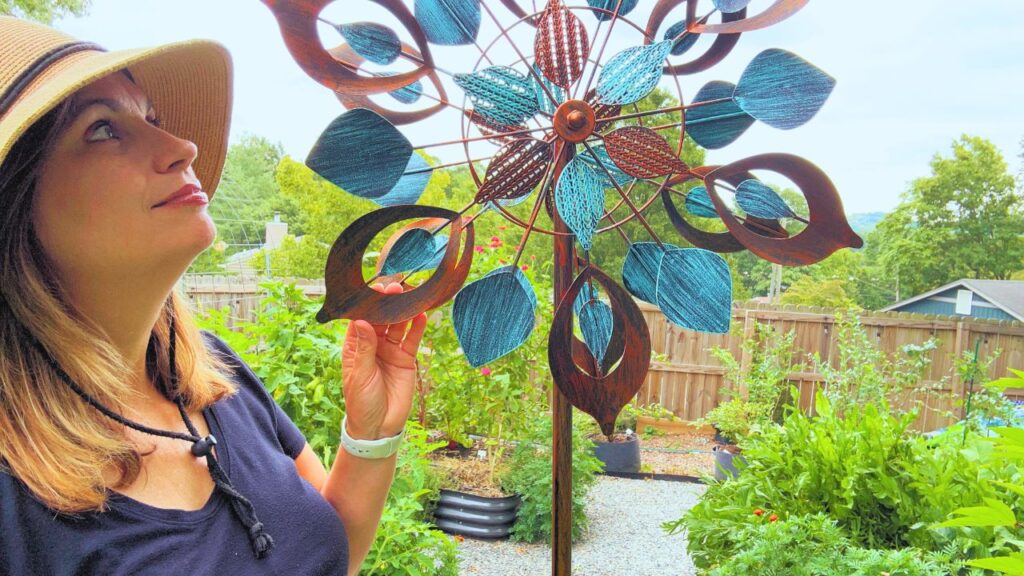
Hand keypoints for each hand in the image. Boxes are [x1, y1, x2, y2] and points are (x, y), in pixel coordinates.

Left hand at [340, 282, 426, 440]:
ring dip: (403, 311)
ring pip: (398, 325)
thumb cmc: (361, 403)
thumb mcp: (360, 376)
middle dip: (387, 303)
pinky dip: (418, 327)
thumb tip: (363, 322)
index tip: (374, 290)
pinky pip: (412, 339)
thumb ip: (364, 349)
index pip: (360, 319)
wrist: (379, 427)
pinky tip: (422, 315)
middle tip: (395, 287)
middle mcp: (373, 345)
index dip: (367, 305)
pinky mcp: (406, 359)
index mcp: (355, 346)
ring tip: (411, 295)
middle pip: (381, 319)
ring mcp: (390, 350)